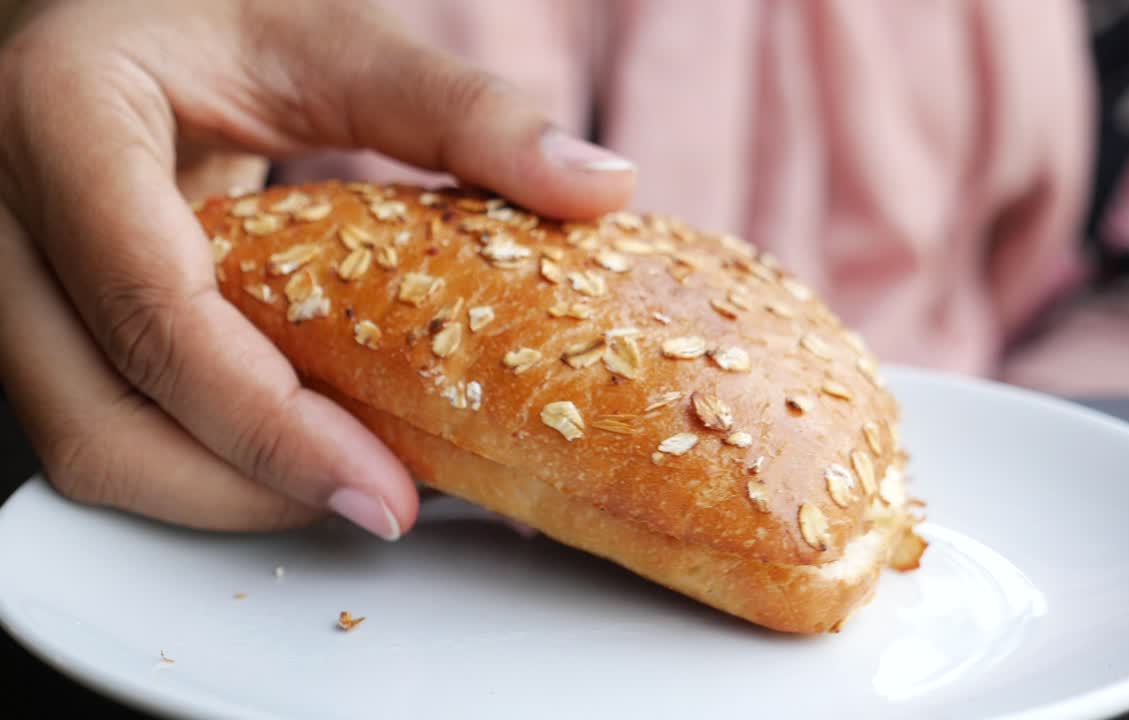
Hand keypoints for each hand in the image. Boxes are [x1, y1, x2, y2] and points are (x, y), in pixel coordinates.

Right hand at [0, 0, 634, 538]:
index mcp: (63, 117)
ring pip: (84, 441)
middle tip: (381, 502)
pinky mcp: (36, 309)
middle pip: (99, 415)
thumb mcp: (333, 38)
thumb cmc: (215, 9)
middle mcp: (1, 204)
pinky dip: (196, 455)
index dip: (269, 424)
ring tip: (348, 480)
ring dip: (220, 487)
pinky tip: (293, 445)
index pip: (154, 309)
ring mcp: (5, 268)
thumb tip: (596, 186)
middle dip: (245, 485)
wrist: (122, 9)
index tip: (383, 489)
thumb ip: (461, 112)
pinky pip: (98, 416)